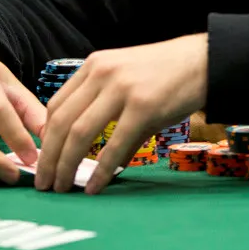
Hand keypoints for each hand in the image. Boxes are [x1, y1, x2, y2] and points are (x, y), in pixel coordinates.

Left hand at [36, 34, 207, 193]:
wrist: (205, 61)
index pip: (56, 105)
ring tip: (62, 188)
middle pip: (60, 122)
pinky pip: (114, 146)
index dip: (44, 137)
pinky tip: (95, 187)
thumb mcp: (128, 81)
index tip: (43, 160)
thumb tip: (101, 160)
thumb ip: (107, 111)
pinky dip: (100, 171)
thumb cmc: (168, 74)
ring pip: (79, 134)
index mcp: (94, 65)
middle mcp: (102, 73)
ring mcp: (122, 89)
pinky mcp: (143, 106)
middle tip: (43, 183)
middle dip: (48, 158)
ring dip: (66, 167)